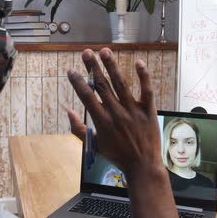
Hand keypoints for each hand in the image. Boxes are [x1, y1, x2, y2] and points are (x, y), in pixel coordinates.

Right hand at [67, 48, 161, 177]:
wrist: (143, 165)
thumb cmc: (118, 156)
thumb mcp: (94, 146)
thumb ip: (78, 129)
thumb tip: (68, 112)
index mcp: (102, 122)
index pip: (87, 97)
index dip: (78, 82)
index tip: (71, 71)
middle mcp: (116, 113)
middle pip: (102, 86)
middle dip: (93, 68)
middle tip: (87, 52)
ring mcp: (133, 111)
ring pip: (121, 84)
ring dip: (112, 67)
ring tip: (105, 51)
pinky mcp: (148, 110)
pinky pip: (146, 90)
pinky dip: (144, 76)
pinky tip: (139, 62)